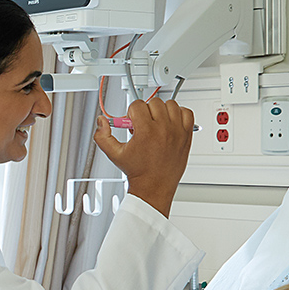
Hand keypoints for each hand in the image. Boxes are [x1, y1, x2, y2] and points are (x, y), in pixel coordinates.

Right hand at [93, 98, 193, 215]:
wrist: (154, 186)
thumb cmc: (138, 172)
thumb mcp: (114, 154)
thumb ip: (102, 136)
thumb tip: (101, 121)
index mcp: (146, 131)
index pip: (138, 105)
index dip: (131, 113)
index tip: (132, 122)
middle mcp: (163, 129)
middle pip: (154, 103)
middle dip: (146, 111)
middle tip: (143, 124)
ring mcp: (177, 131)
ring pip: (170, 104)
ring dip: (162, 111)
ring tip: (156, 123)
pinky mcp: (187, 135)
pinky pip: (187, 113)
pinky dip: (179, 114)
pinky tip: (170, 123)